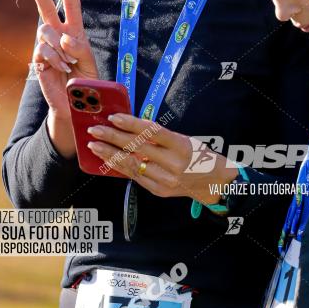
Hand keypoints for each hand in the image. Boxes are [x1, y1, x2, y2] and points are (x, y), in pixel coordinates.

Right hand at [21, 0, 98, 153]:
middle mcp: (58, 36)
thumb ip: (81, 48)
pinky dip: (55, 58)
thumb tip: (64, 37)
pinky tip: (62, 69)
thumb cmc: (86, 83)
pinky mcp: (38, 61)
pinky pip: (43, 50)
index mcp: (74, 32)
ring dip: (60, 47)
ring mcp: (46, 48)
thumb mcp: (90, 63)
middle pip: (46, 9)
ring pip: (46, 32)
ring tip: (70, 63)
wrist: (75, 106)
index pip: (71, 6)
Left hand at [86, 114, 237, 201]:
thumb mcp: (184, 140)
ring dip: (110, 154)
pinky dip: (120, 167)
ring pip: (132, 164)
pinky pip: (135, 177)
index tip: (113, 117)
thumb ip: (159, 136)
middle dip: (112, 138)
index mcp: (181, 145)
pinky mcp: (159, 190)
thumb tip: (129, 127)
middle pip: (138, 148)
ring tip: (94, 145)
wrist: (214, 182)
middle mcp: (172, 163)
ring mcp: (165, 179)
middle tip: (94, 129)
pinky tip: (108, 159)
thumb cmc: (198, 155)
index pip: (152, 132)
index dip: (131, 124)